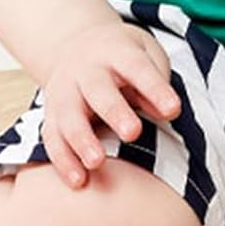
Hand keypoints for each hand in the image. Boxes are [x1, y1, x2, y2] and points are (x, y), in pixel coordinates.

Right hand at [40, 22, 181, 188]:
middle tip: (133, 133)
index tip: (173, 110)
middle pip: (98, 90)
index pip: (137, 67)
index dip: (155, 88)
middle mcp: (86, 70)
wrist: (75, 44)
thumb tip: (166, 114)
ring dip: (81, 140)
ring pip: (69, 116)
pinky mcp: (51, 115)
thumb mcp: (144, 56)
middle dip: (114, 111)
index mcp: (116, 52)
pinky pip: (52, 137)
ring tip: (96, 163)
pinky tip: (78, 181)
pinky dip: (63, 160)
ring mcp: (64, 92)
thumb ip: (155, 84)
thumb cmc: (121, 59)